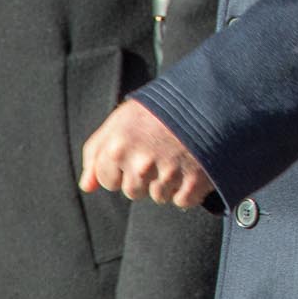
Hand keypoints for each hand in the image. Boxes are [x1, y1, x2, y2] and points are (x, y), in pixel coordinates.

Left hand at [81, 99, 213, 207]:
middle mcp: (141, 164)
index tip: (138, 150)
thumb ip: (96, 151)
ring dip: (167, 182)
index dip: (122, 167)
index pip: (108, 182)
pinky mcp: (194, 182)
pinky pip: (183, 201)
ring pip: (158, 197)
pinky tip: (193, 166)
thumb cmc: (161, 107)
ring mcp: (168, 175)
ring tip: (179, 155)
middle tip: (161, 151)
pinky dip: (189, 188)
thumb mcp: (122, 119)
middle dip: (144, 177)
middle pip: (133, 192)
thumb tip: (86, 186)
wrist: (210, 97)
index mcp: (118, 147)